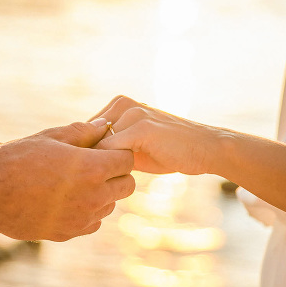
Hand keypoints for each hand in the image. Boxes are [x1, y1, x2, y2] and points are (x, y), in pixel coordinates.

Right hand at [0, 120, 134, 241]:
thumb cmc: (17, 159)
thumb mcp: (50, 137)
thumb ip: (83, 131)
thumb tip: (104, 125)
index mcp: (91, 168)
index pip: (127, 160)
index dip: (117, 150)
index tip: (103, 147)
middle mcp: (92, 197)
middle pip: (127, 185)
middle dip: (116, 172)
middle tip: (95, 162)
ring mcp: (81, 219)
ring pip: (111, 205)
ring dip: (103, 192)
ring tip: (76, 179)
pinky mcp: (68, 233)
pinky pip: (93, 221)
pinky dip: (88, 210)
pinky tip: (66, 197)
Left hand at [92, 96, 220, 174]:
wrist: (205, 149)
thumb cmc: (169, 151)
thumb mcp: (135, 147)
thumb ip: (111, 148)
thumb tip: (82, 163)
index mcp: (118, 104)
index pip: (84, 130)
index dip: (81, 154)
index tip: (80, 175)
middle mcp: (122, 103)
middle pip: (85, 135)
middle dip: (85, 158)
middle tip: (86, 181)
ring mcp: (132, 112)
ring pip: (96, 144)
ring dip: (96, 165)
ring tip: (100, 183)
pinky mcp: (141, 127)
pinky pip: (111, 149)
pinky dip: (109, 167)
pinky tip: (115, 180)